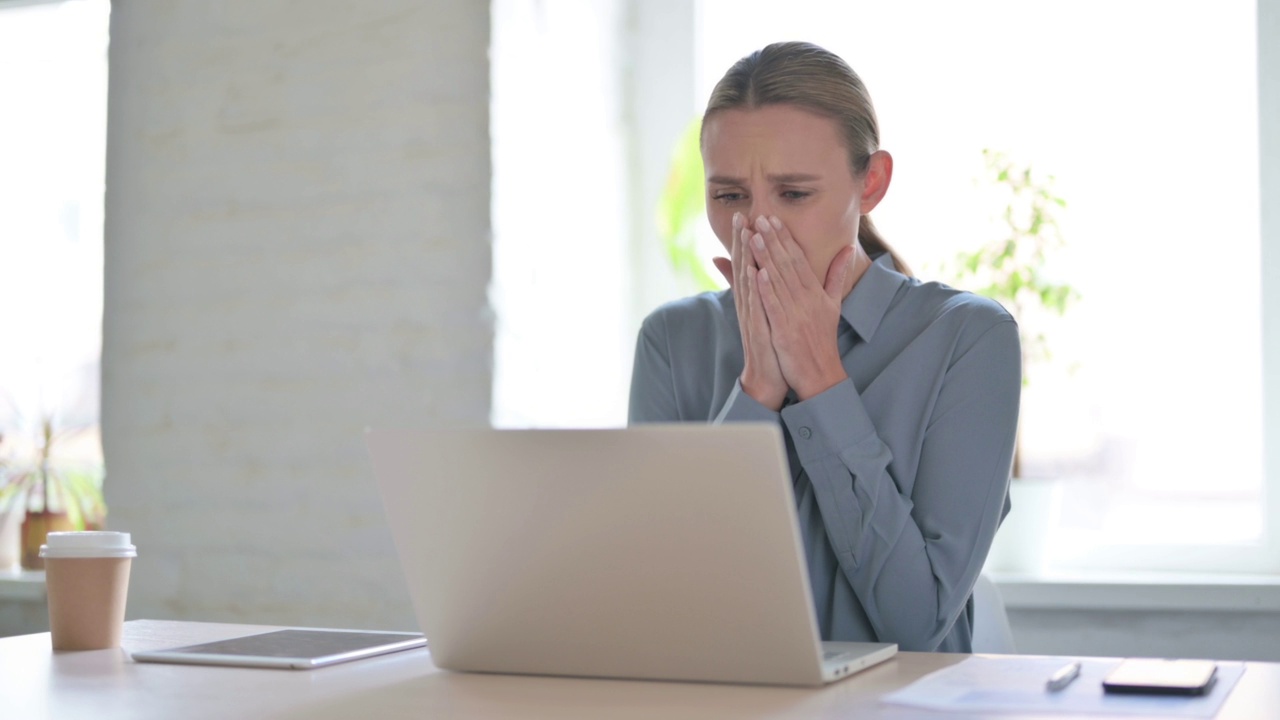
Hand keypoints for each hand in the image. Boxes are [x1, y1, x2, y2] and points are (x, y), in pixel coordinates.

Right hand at [712, 213, 787, 409]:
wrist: (768, 378)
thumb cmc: (772, 345)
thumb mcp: (768, 314)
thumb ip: (766, 292)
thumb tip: (763, 271)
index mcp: (754, 298)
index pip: (749, 263)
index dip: (747, 239)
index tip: (749, 214)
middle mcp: (749, 304)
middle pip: (743, 267)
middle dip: (742, 241)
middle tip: (742, 214)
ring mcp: (752, 316)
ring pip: (747, 282)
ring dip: (746, 257)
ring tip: (746, 233)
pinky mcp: (757, 330)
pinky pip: (755, 305)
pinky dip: (754, 288)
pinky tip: (755, 270)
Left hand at [747, 215, 852, 399]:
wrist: (821, 374)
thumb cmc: (822, 338)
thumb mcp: (834, 304)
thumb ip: (837, 275)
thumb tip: (848, 248)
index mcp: (816, 292)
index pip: (798, 259)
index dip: (785, 237)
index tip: (773, 218)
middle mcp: (807, 299)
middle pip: (788, 264)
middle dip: (773, 240)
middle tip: (759, 217)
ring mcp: (796, 314)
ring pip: (779, 280)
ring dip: (767, 257)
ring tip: (754, 236)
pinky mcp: (785, 330)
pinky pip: (775, 306)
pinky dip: (767, 289)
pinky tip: (757, 273)